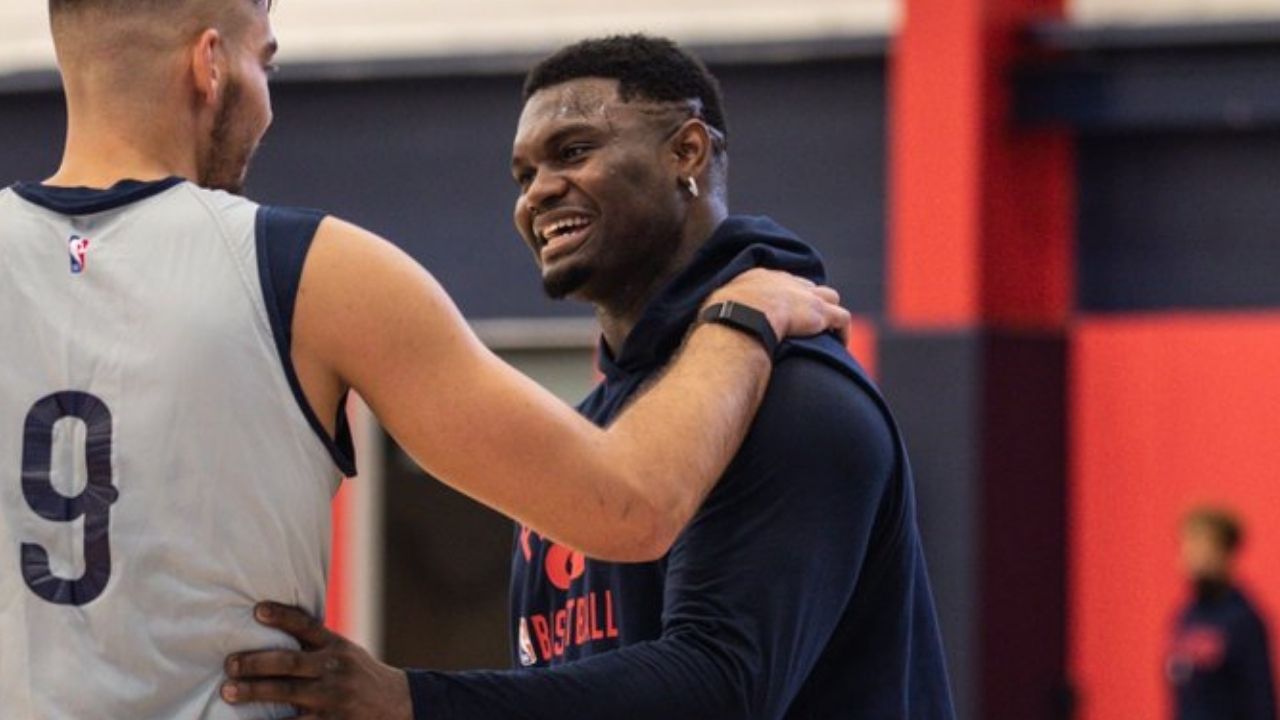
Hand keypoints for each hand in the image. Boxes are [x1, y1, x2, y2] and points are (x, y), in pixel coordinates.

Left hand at [222, 602, 411, 719]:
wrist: (396, 704)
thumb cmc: (358, 675)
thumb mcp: (345, 652)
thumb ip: (315, 643)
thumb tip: (272, 623)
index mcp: (336, 646)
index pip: (307, 626)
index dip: (282, 617)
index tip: (257, 610)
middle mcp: (335, 668)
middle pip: (290, 662)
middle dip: (256, 663)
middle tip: (230, 664)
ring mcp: (333, 698)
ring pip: (288, 693)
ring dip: (256, 692)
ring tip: (229, 692)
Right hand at [704, 268, 848, 341]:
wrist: (744, 317)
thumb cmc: (724, 317)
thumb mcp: (717, 306)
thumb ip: (721, 310)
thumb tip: (709, 326)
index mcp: (760, 277)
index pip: (779, 281)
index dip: (784, 296)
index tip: (783, 312)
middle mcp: (786, 281)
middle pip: (806, 286)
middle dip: (808, 301)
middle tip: (805, 322)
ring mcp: (806, 295)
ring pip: (829, 297)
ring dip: (828, 314)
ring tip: (826, 333)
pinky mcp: (821, 312)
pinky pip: (842, 318)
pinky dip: (842, 331)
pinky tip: (840, 344)